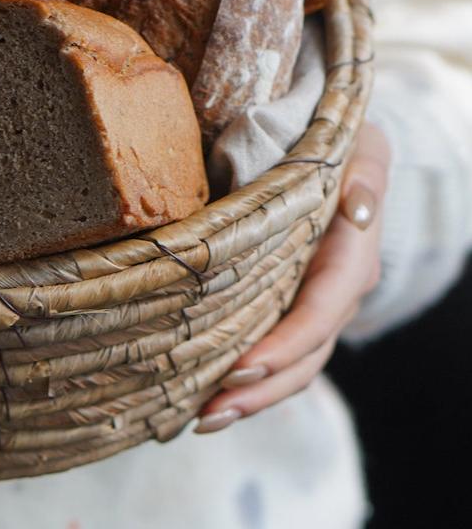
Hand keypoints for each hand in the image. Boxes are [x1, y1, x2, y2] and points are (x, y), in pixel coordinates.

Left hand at [195, 121, 389, 432]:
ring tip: (202, 419)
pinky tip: (205, 394)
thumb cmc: (342, 146)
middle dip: (260, 389)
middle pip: (304, 355)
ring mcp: (313, 302)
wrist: (344, 153)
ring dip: (249, 396)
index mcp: (351, 256)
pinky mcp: (288, 302)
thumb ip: (364, 177)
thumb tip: (357, 208)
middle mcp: (334, 290)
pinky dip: (246, 376)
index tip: (244, 368)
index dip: (285, 344)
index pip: (320, 311)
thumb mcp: (359, 149)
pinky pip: (274, 347)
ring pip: (290, 364)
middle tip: (210, 414)